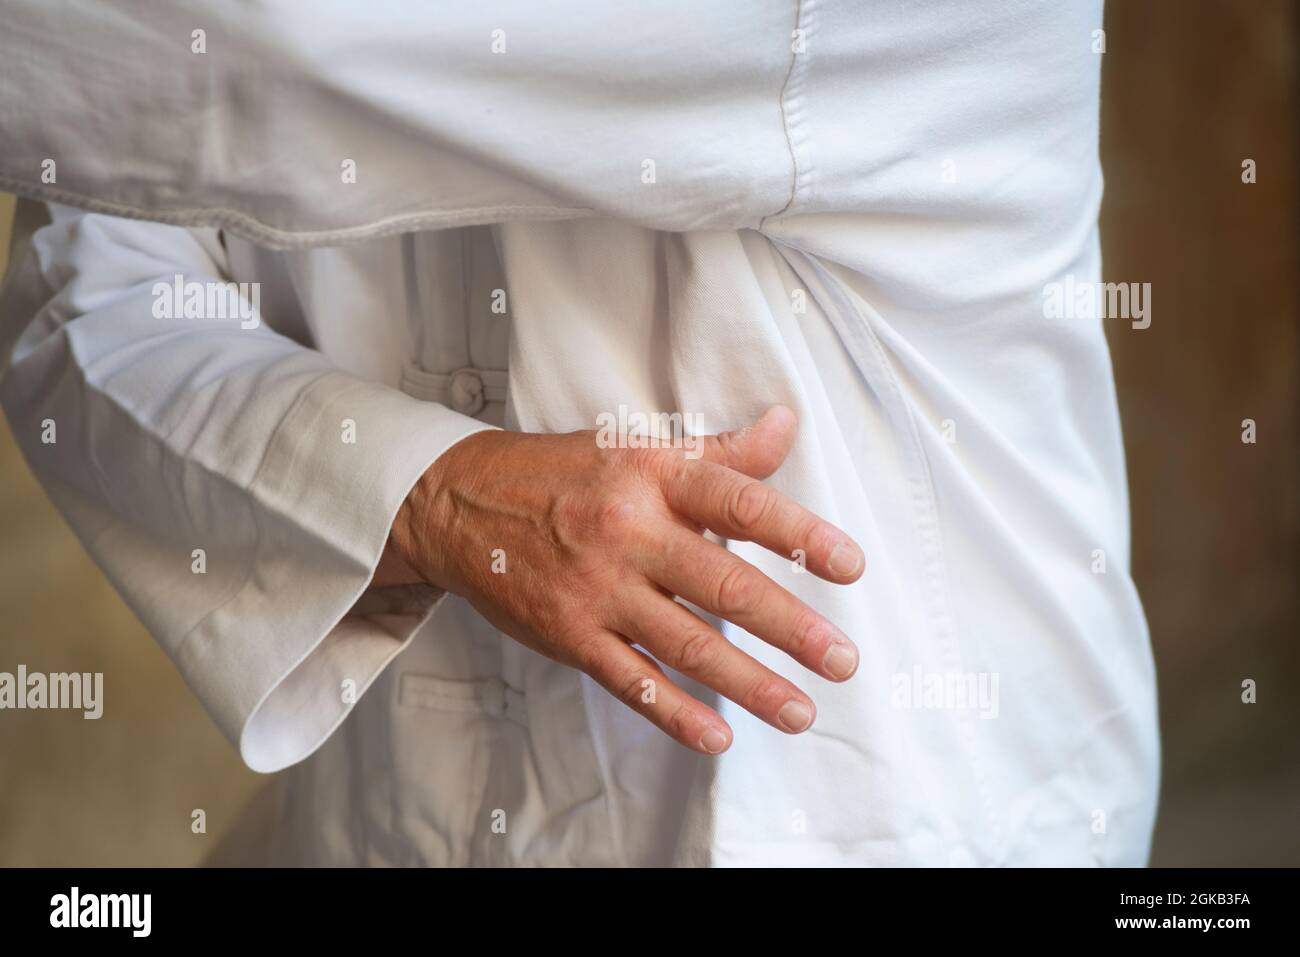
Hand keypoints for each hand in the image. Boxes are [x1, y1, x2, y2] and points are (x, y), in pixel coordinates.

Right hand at [385, 406, 863, 754]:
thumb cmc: (562, 474)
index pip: (739, 504)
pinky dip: (675, 714)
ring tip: (801, 711)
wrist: (460, 503)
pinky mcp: (570, 635)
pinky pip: (630, 682)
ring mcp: (597, 590)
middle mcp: (629, 533)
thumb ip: (719, 451)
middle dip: (791, 628)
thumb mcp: (637, 448)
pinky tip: (719, 737)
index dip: (798, 536)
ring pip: (685, 645)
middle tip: (843, 659)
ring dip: (749, 685)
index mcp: (652, 477)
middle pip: (723, 586)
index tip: (850, 566)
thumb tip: (788, 426)